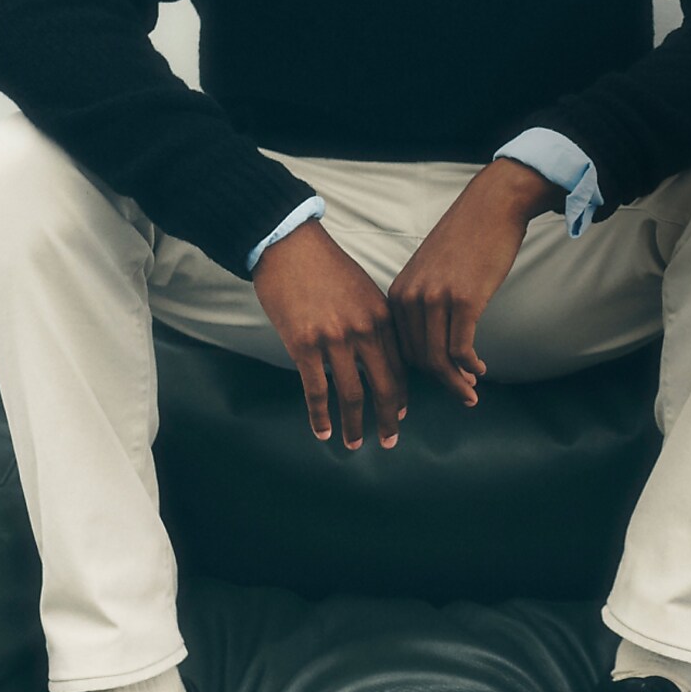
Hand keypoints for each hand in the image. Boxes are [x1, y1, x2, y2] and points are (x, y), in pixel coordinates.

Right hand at [251, 220, 408, 451]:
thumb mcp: (362, 290)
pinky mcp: (304, 345)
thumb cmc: (324, 267)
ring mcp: (335, 339)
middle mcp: (364, 330)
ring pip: (352, 394)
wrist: (288, 246)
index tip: (401, 414)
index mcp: (382, 316)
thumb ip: (373, 322)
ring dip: (354, 425)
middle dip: (389, 418)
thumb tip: (377, 354)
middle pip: (385, 385)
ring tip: (353, 445)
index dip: (401, 394)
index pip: (400, 365)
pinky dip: (320, 415)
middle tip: (390, 440)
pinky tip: (323, 432)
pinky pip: (317, 390)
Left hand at [386, 159, 557, 406]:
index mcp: (398, 292)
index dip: (421, 372)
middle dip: (441, 382)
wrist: (492, 207)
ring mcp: (436, 299)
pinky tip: (480, 369)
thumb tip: (432, 338)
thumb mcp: (430, 271)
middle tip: (463, 394)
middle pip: (419, 358)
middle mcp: (411, 298)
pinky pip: (461, 349)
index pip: (402, 347)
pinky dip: (470, 367)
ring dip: (456, 382)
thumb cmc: (466, 238)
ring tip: (471, 392)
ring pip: (439, 360)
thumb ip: (423, 302)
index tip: (441, 382)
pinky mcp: (464, 300)